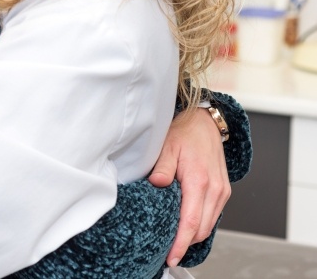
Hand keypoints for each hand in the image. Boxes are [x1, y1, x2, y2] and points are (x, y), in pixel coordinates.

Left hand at [148, 107, 230, 266]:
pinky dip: (201, 224)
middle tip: (168, 252)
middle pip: (201, 229)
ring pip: (209, 225)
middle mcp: (215, 189)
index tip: (172, 257)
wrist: (205, 123)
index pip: (191, 221)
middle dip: (185, 243)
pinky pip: (213, 215)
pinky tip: (187, 225)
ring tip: (175, 241)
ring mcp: (222, 191)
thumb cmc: (185, 132)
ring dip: (193, 235)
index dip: (181, 243)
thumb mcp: (167, 145)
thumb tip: (157, 184)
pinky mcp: (223, 191)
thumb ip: (162, 167)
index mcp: (199, 179)